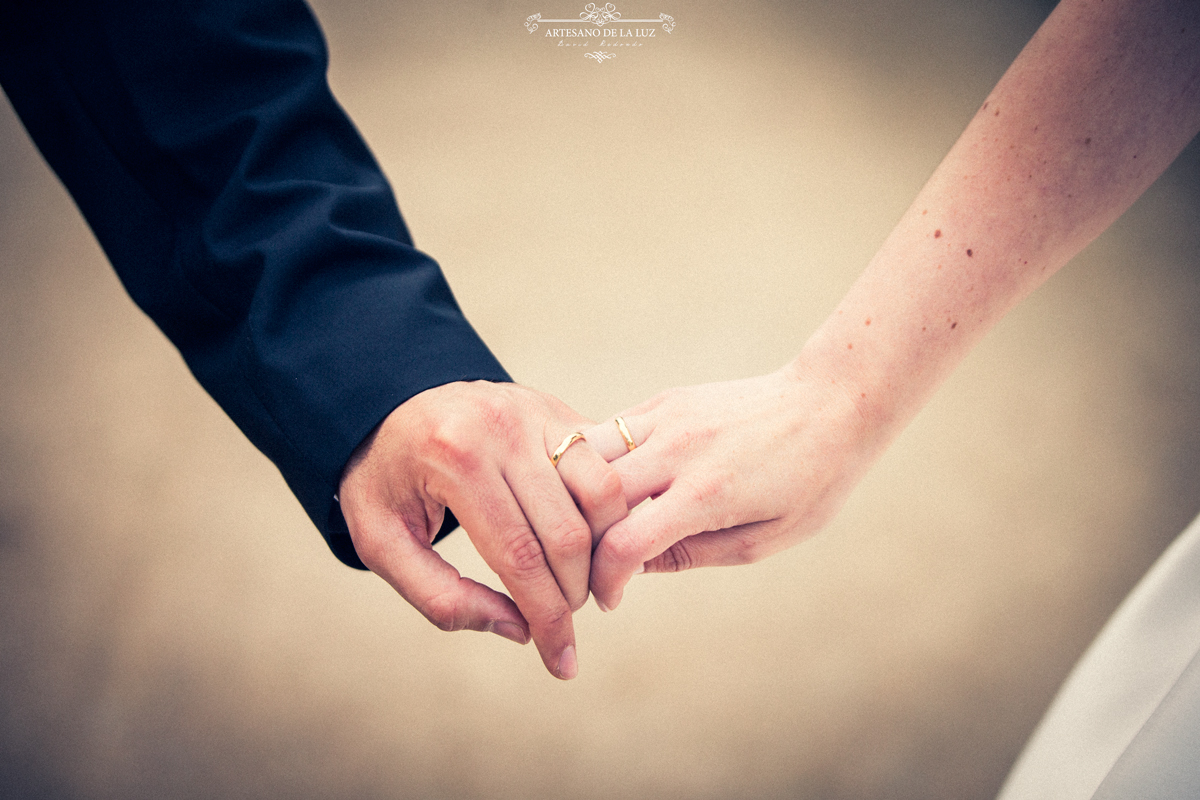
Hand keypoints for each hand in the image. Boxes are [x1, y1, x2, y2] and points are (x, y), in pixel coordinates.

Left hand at [338, 381, 626, 678]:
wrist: (388, 404)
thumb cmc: (385, 481)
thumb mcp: (382, 545)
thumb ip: (440, 597)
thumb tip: (518, 629)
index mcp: (455, 459)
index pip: (519, 555)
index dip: (547, 617)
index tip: (561, 662)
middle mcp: (502, 427)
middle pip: (568, 532)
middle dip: (575, 594)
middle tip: (562, 621)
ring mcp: (535, 412)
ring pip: (602, 495)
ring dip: (603, 553)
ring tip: (580, 584)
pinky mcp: (556, 410)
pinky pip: (604, 467)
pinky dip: (608, 514)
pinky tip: (590, 544)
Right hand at [584, 365, 874, 610]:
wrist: (831, 404)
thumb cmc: (809, 482)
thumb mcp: (763, 540)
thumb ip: (692, 555)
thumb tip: (632, 568)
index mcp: (707, 493)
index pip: (624, 544)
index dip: (604, 582)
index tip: (608, 599)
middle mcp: (678, 450)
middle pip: (592, 500)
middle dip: (581, 544)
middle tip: (591, 567)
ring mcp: (667, 418)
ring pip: (583, 458)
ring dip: (579, 498)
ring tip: (593, 527)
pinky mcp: (664, 400)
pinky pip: (606, 432)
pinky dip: (596, 465)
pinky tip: (611, 490)